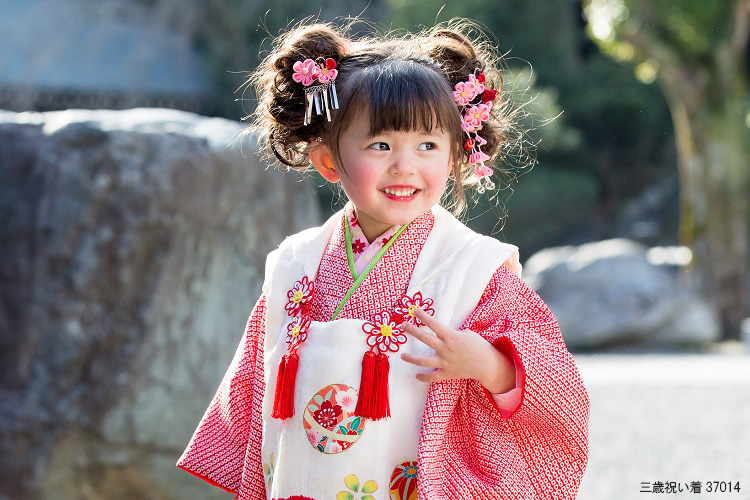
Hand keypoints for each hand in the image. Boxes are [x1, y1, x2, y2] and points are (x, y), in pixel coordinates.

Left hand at [398, 308, 515, 392]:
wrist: (487, 364)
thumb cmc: (478, 346)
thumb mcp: (467, 333)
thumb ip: (451, 333)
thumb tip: (441, 333)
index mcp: (451, 336)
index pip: (434, 324)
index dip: (423, 316)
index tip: (414, 310)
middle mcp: (445, 348)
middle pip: (425, 338)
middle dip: (412, 331)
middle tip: (402, 326)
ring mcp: (445, 362)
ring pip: (423, 361)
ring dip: (411, 358)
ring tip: (402, 355)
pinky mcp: (447, 373)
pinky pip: (432, 377)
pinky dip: (423, 377)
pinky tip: (417, 376)